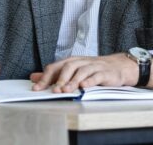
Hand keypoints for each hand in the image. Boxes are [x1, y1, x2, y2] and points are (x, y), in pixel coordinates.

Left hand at [29, 53, 152, 91]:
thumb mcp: (73, 70)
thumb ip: (54, 74)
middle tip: (53, 90)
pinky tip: (84, 87)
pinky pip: (96, 76)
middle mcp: (81, 61)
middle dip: (59, 79)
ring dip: (73, 81)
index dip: (45, 77)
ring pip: (81, 71)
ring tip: (66, 90)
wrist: (118, 66)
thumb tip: (34, 77)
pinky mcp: (105, 73)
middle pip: (68, 67)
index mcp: (71, 61)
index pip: (55, 67)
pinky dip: (90, 81)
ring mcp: (93, 66)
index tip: (36, 88)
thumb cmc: (93, 69)